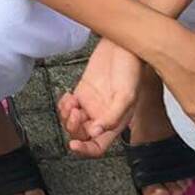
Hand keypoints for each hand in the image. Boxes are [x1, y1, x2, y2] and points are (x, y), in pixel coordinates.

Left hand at [57, 41, 147, 157]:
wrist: (121, 45)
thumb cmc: (131, 67)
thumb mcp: (127, 94)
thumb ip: (113, 115)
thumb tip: (96, 132)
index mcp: (116, 122)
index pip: (98, 146)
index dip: (86, 150)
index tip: (75, 145)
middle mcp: (102, 116)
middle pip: (81, 134)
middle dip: (74, 127)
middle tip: (75, 113)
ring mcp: (91, 105)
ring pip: (71, 122)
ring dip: (66, 116)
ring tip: (71, 103)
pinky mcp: (82, 92)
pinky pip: (68, 107)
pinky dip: (63, 105)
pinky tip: (68, 97)